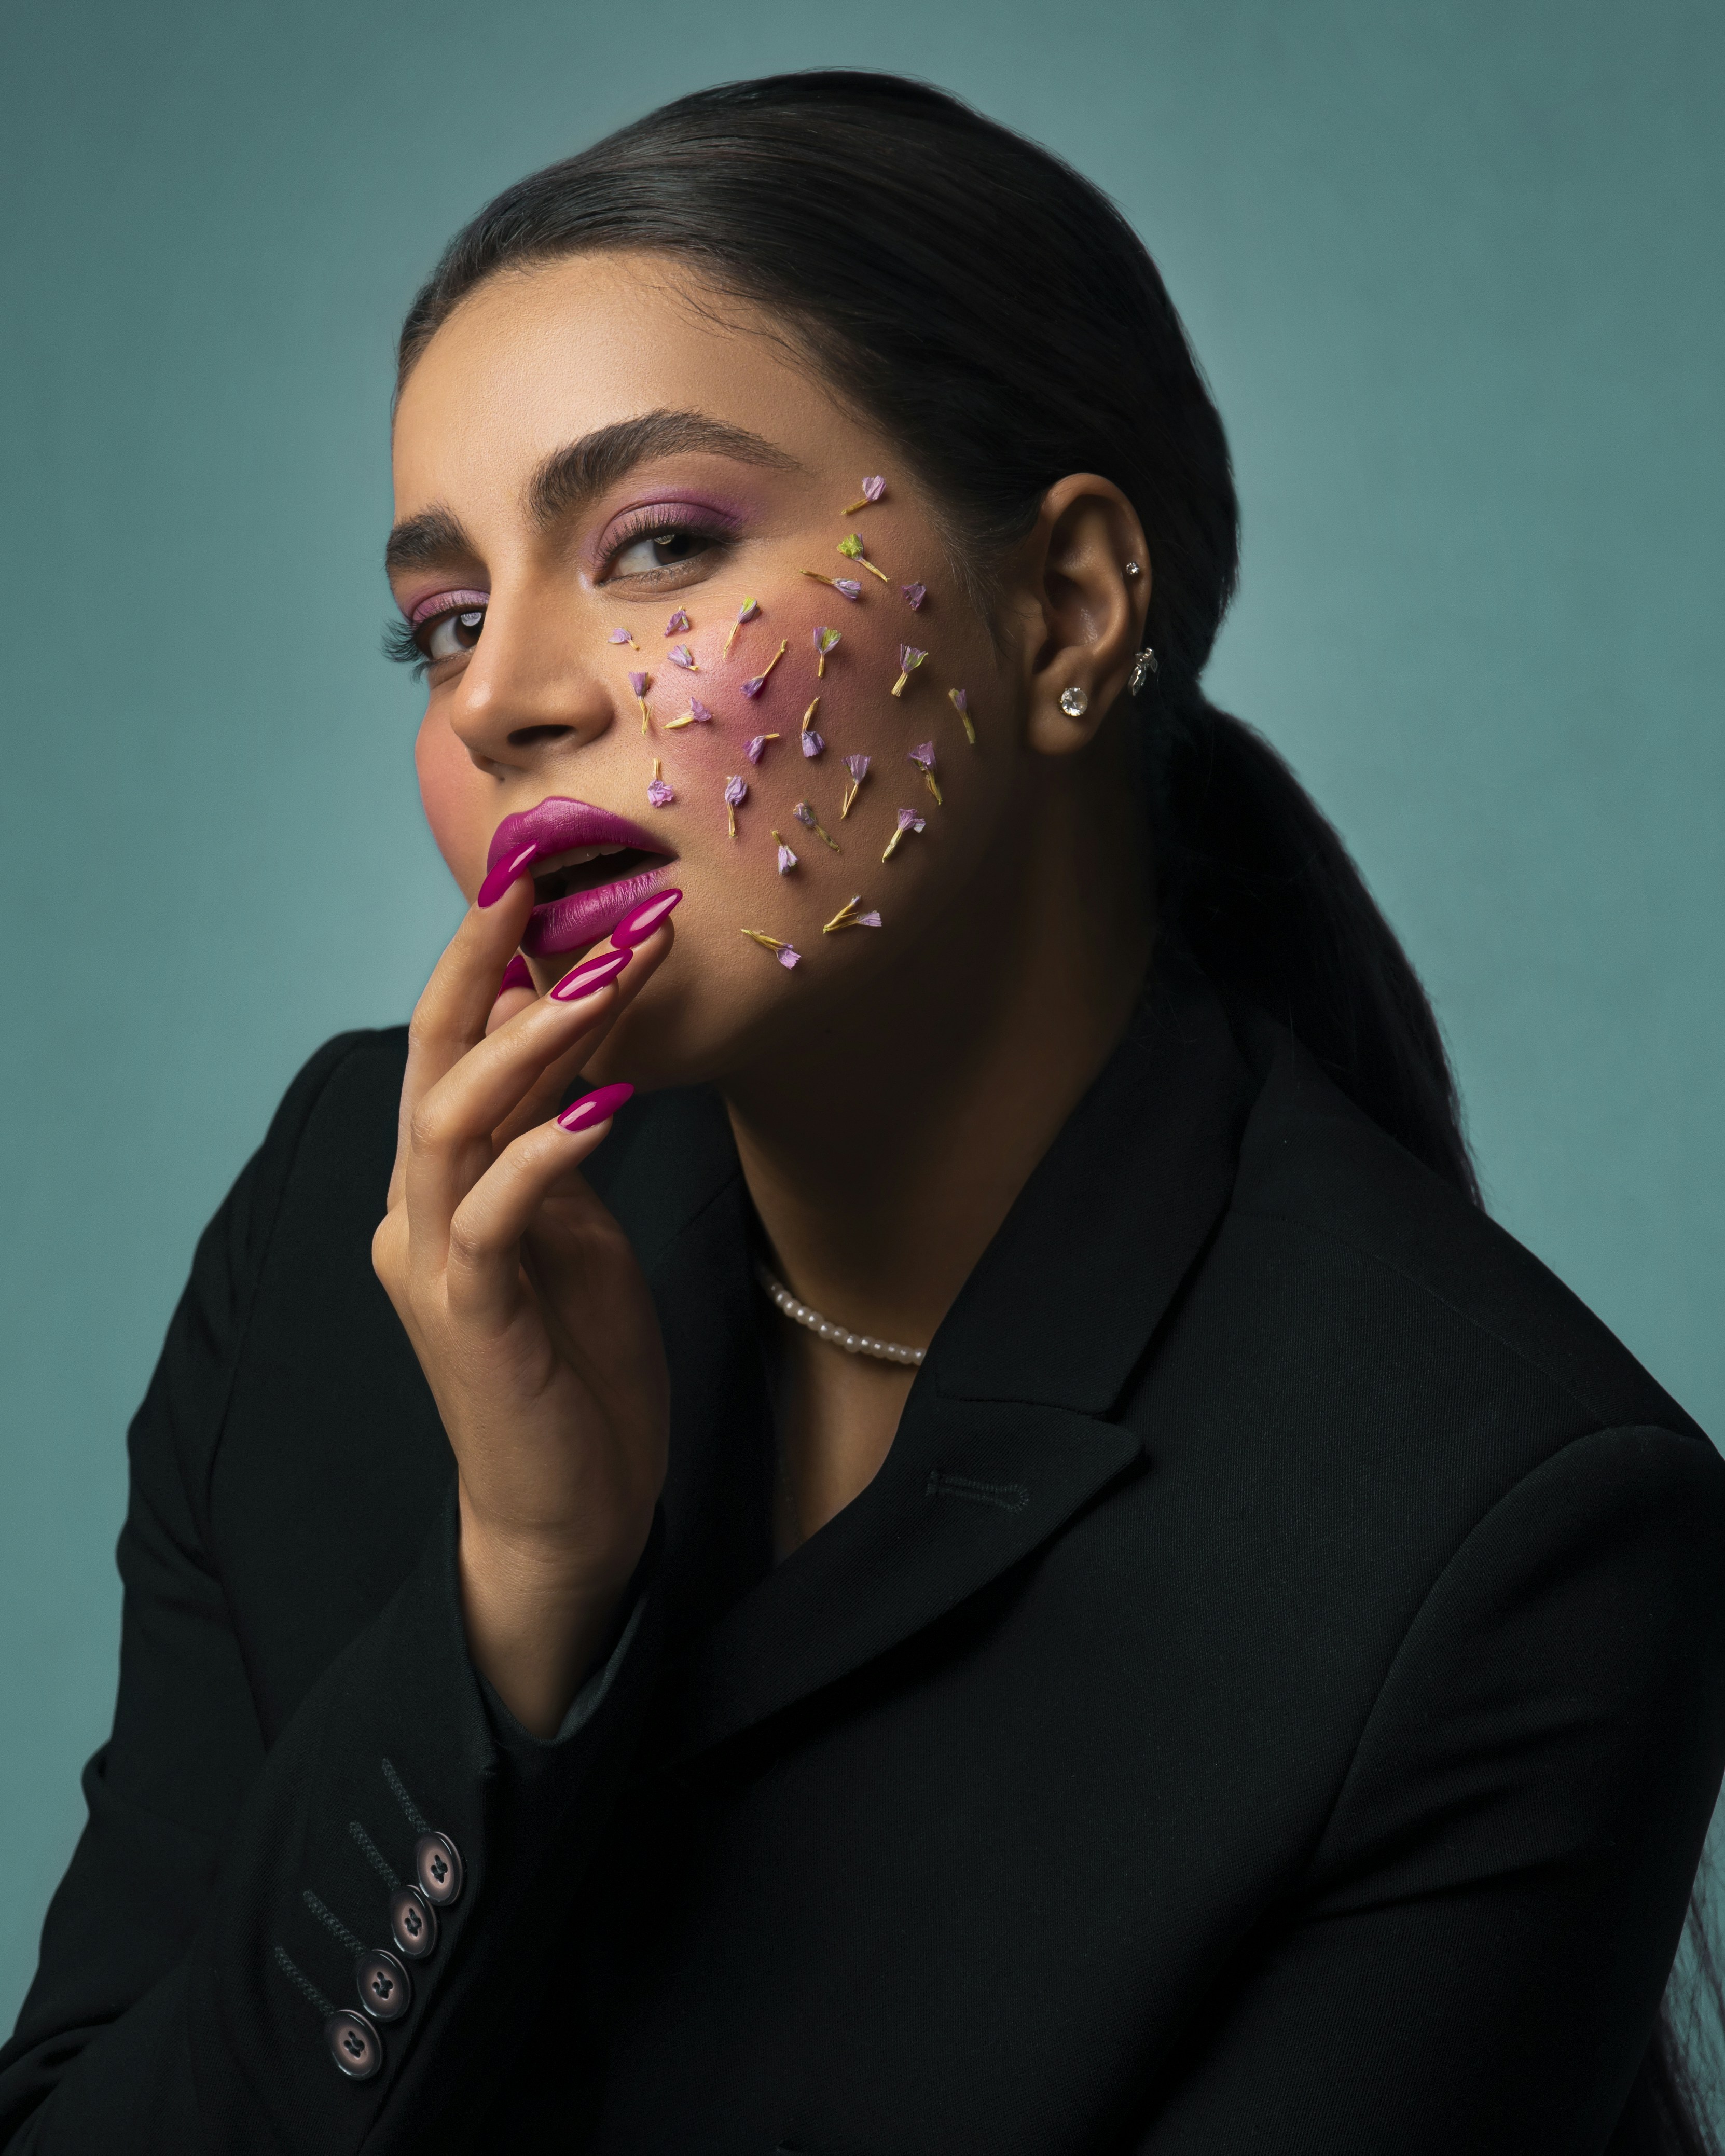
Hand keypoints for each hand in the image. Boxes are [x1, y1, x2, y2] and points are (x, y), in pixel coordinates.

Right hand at [372, 876, 673, 1734]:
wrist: (569, 1514)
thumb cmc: (578, 1373)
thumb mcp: (579, 1234)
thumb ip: (557, 1146)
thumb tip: (579, 1045)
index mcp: (443, 1186)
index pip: (461, 1049)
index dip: (503, 962)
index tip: (560, 880)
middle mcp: (418, 1211)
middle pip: (432, 1057)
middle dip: (482, 960)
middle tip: (540, 878)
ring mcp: (434, 1263)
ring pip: (454, 1120)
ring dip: (530, 1039)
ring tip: (605, 972)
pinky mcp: (470, 1318)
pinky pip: (495, 1214)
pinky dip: (547, 1151)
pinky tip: (609, 1102)